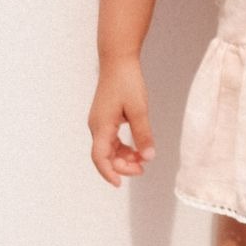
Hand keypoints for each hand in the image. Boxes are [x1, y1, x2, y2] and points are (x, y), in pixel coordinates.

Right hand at [89, 56, 155, 187]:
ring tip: (142, 160)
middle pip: (104, 156)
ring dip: (124, 157)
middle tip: (142, 169)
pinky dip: (123, 147)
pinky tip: (137, 149)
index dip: (108, 172)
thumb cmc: (127, 82)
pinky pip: (111, 140)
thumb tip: (148, 157)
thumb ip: (143, 134)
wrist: (118, 61)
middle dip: (122, 166)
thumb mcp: (139, 109)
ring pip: (108, 149)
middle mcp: (96, 126)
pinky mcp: (105, 118)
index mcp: (101, 126)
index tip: (119, 184)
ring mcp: (99, 122)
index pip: (100, 157)